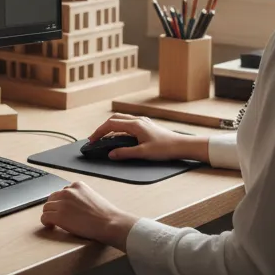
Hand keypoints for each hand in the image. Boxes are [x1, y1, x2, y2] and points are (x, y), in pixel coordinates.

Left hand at [41, 181, 136, 249]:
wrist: (109, 223)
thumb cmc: (105, 214)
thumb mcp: (92, 196)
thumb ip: (80, 196)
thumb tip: (72, 204)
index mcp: (77, 185)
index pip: (61, 192)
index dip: (61, 202)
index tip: (64, 209)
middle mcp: (67, 191)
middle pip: (52, 198)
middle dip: (54, 207)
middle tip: (58, 217)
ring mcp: (62, 203)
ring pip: (46, 207)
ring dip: (50, 215)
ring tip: (55, 223)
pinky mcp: (59, 216)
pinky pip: (45, 217)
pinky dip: (46, 222)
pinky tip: (51, 226)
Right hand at [87, 112, 208, 162]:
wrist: (182, 145)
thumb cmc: (165, 148)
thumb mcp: (143, 153)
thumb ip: (125, 153)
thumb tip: (111, 154)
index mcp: (135, 125)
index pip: (111, 124)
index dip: (99, 131)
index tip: (92, 139)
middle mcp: (138, 120)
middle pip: (114, 119)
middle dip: (103, 128)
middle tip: (96, 138)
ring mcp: (143, 122)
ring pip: (122, 120)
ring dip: (111, 127)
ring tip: (105, 138)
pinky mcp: (147, 126)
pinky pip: (128, 124)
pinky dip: (120, 129)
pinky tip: (120, 138)